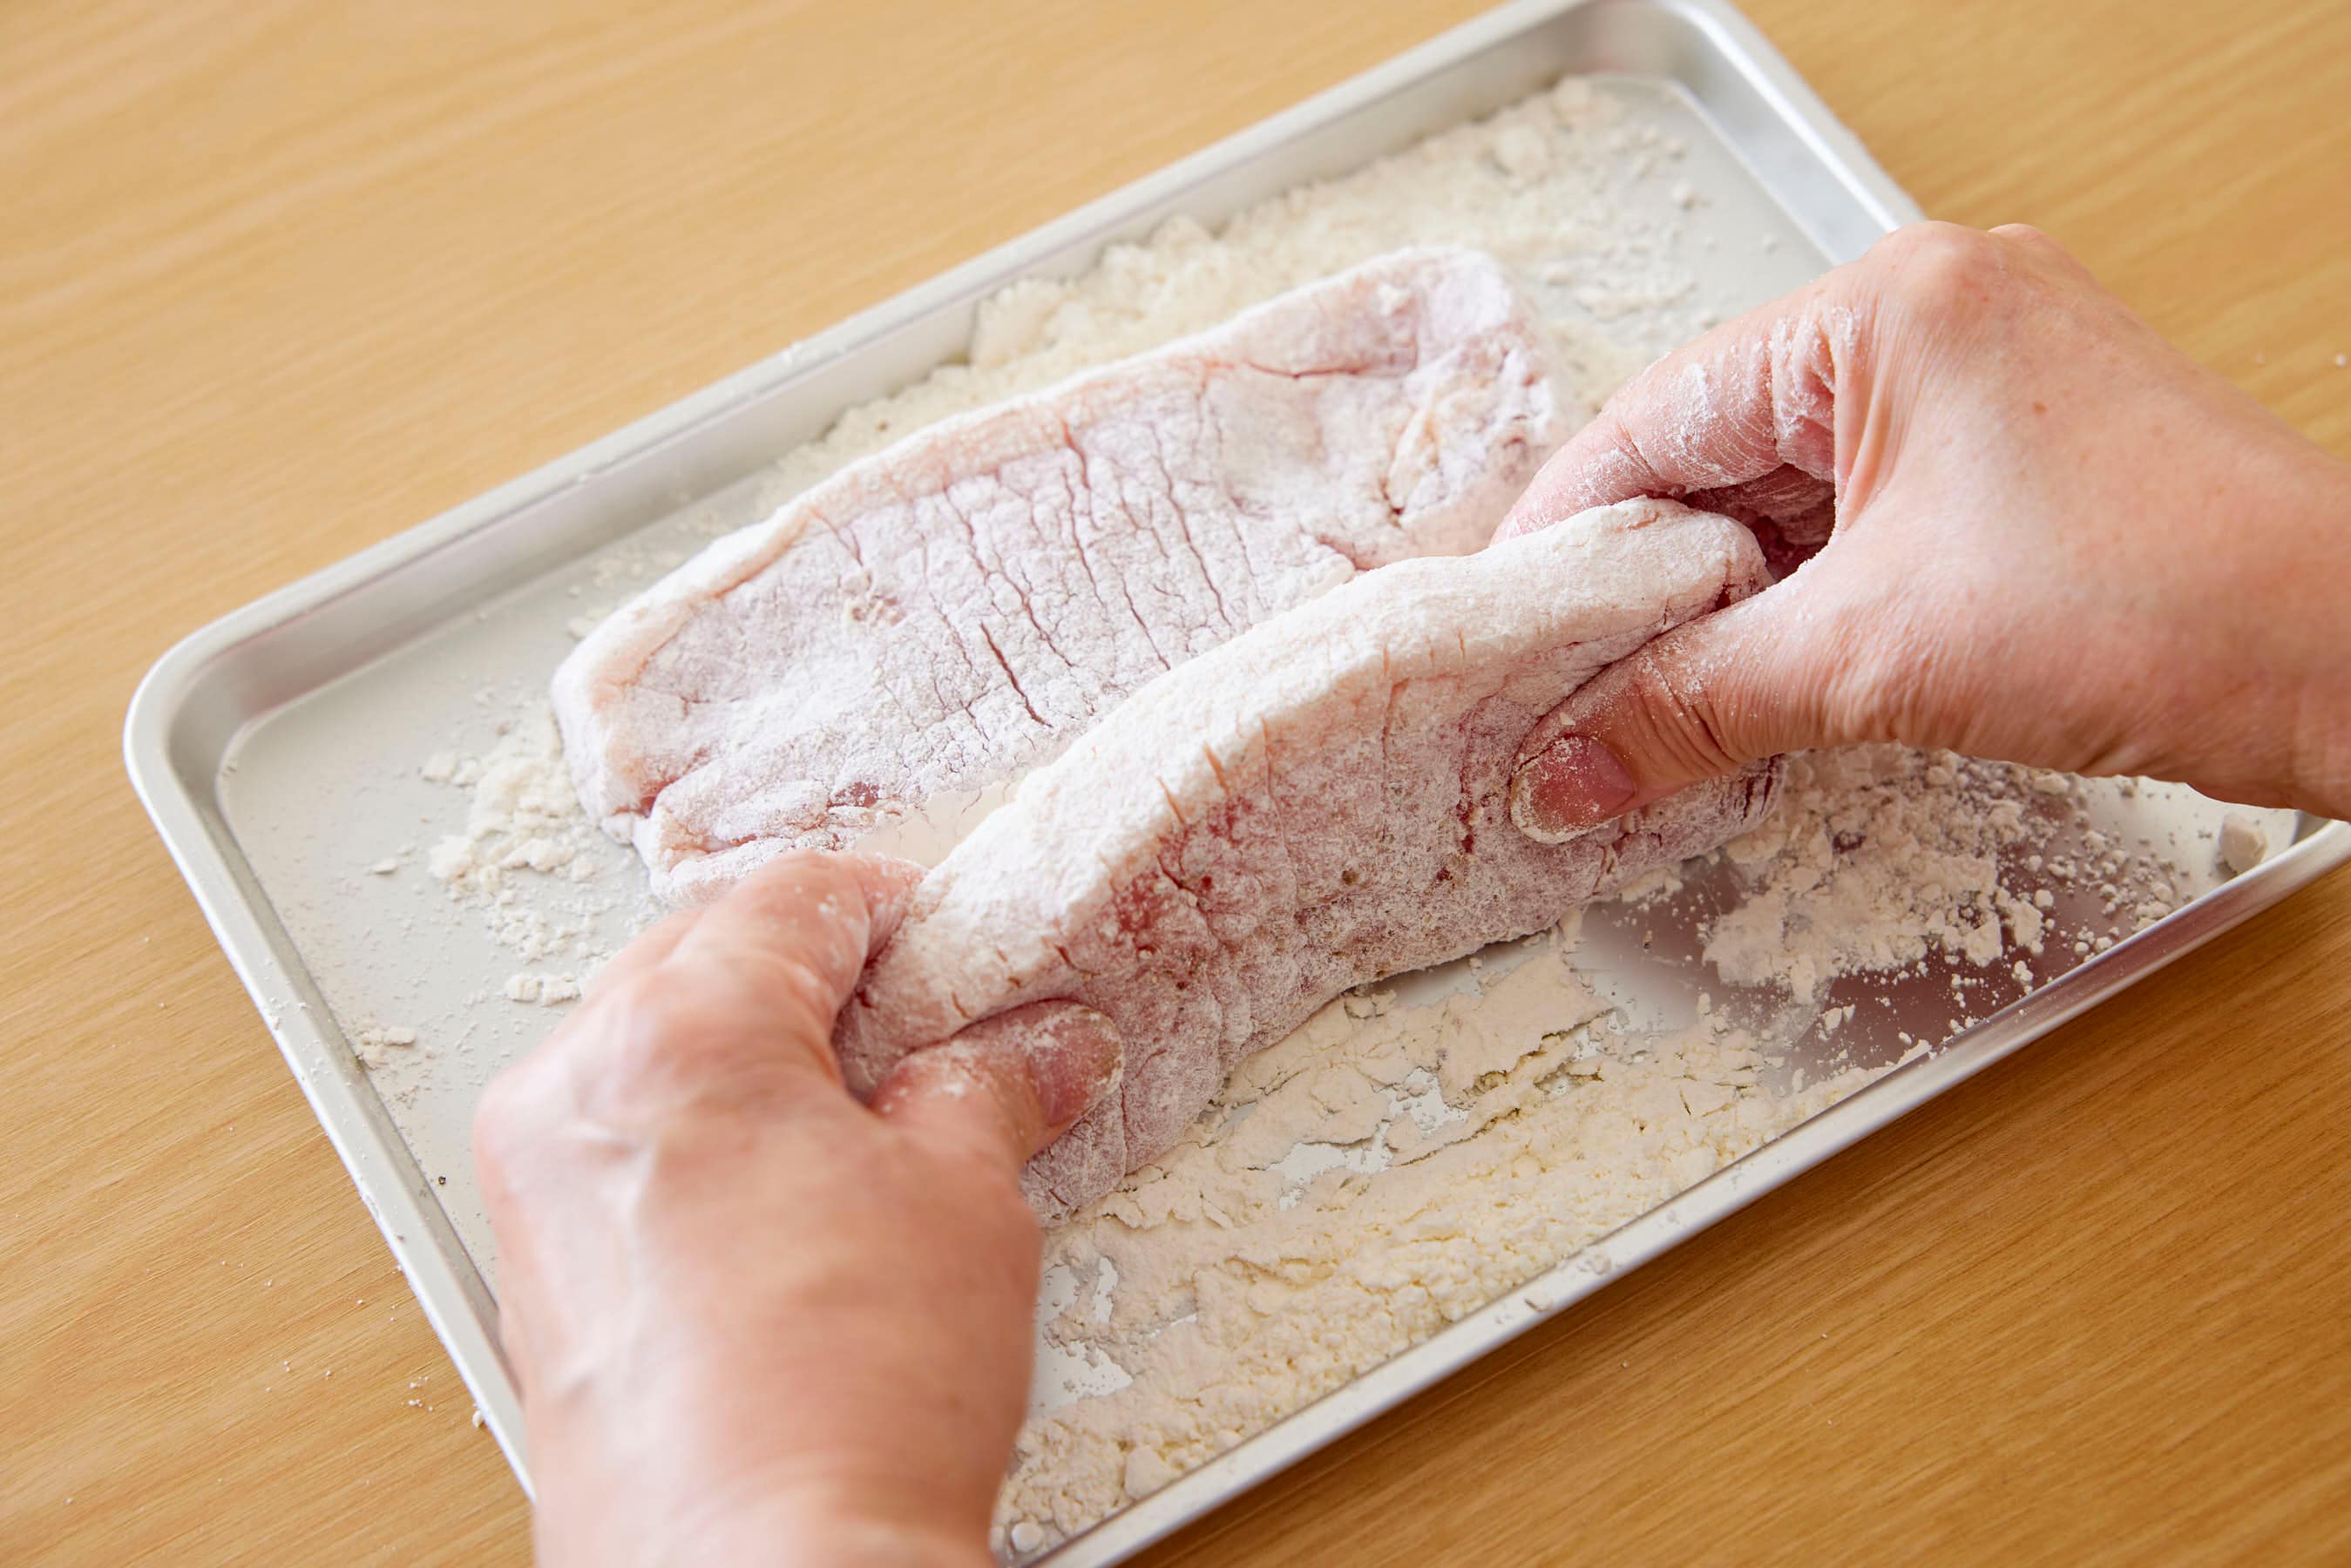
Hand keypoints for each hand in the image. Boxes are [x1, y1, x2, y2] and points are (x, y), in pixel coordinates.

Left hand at [475, 852, 1118, 1566]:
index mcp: (669, 1035)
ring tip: (870, 1133)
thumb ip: (990, 1090)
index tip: (949, 943)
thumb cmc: (844, 1405)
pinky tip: (795, 1211)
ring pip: (652, 1061)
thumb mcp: (965, 1203)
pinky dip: (702, 1149)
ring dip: (757, 1068)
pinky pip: (620, 1157)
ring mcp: (533, 1195)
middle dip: (820, 985)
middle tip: (929, 1034)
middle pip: (704, 963)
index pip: (793, 901)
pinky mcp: (535, 1286)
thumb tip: (1032, 1051)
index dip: (894, 909)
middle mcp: (568, 1095)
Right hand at [1499, 221, 2350, 839]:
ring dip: (1725, 604)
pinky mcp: (2028, 463)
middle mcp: (1935, 319)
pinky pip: (1867, 522)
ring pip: (1794, 497)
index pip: (1658, 417)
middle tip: (1564, 686)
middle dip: (1645, 582)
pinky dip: (1807, 603)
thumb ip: (1689, 706)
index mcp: (1886, 308)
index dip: (1565, 538)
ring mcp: (1990, 385)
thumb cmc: (2170, 605)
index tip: (1503, 632)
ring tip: (1648, 702)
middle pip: (1721, 455)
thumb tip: (1562, 766)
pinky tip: (1756, 682)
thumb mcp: (1873, 660)